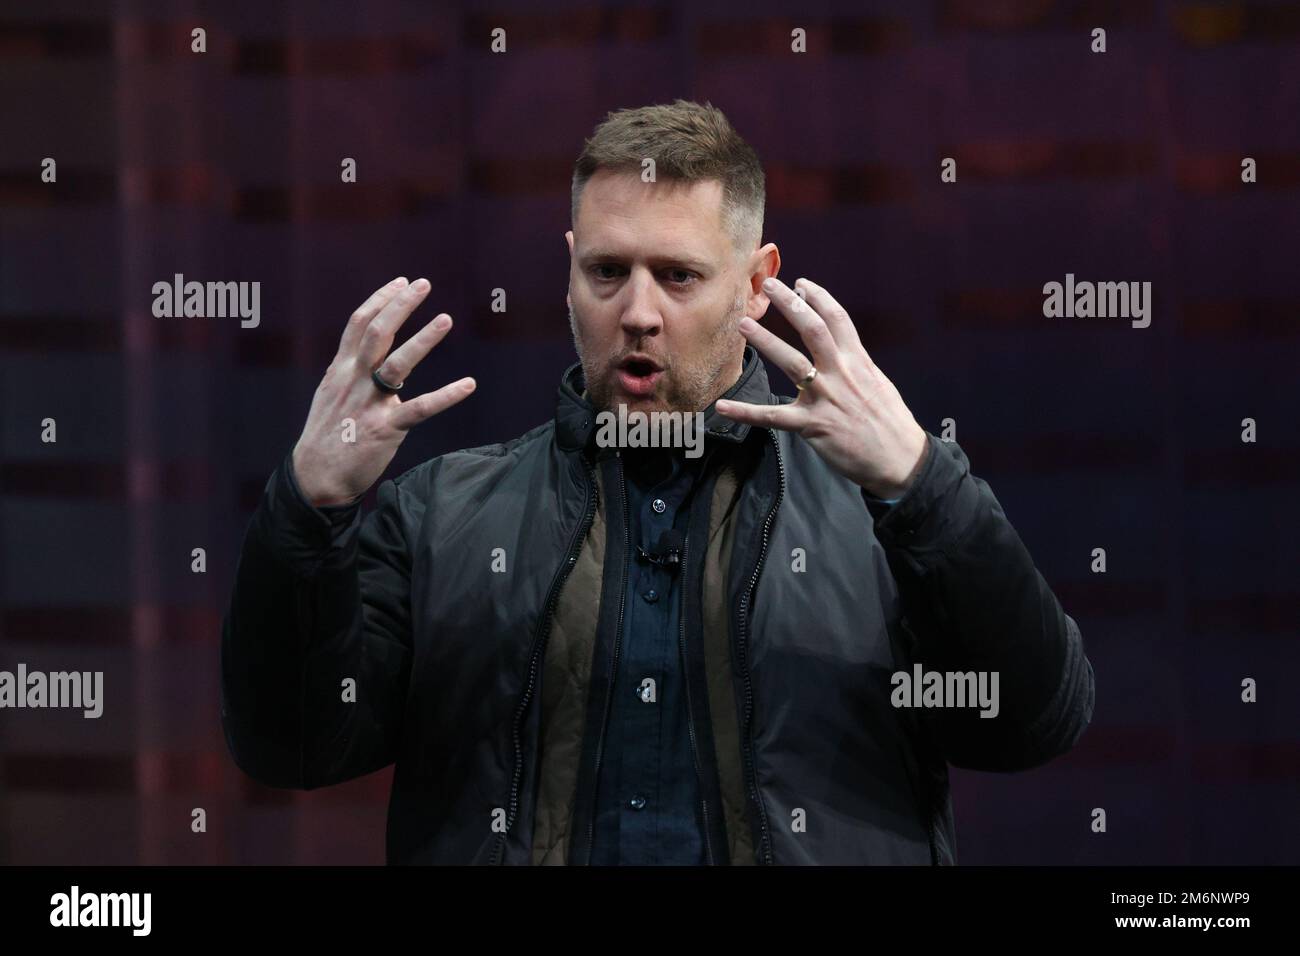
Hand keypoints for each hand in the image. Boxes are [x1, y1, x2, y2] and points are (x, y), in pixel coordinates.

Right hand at [291, 277, 475, 505]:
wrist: (315, 476)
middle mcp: (353, 380)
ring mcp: (369, 404)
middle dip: (400, 306)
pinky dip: (446, 396)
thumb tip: (368, 351)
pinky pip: (420, 409)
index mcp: (340, 370)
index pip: (358, 325)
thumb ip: (351, 371)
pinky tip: (468, 385)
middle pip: (376, 333)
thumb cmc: (327, 434)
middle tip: (423, 284)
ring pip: (397, 364)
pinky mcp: (385, 429)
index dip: (380, 300)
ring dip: (423, 340)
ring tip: (445, 319)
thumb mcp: (332, 394)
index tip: (401, 282)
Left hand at [715, 276, 927, 499]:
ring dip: (766, 341)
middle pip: (813, 329)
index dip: (819, 298)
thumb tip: (843, 351)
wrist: (900, 459)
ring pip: (791, 362)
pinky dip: (746, 413)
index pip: (838, 320)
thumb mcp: (878, 384)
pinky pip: (773, 417)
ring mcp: (825, 398)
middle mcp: (841, 373)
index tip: (801, 283)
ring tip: (744, 325)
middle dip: (790, 305)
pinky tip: (722, 408)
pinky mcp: (812, 425)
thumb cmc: (890, 423)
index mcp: (859, 362)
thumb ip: (857, 366)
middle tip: (768, 285)